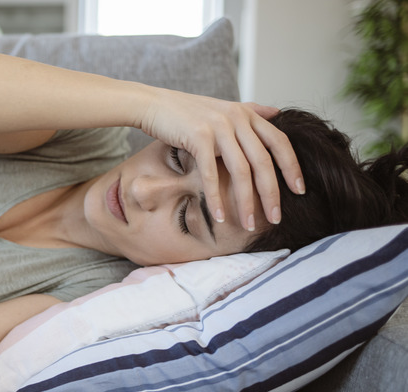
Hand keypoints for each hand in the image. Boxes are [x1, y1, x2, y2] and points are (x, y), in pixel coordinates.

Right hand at [140, 88, 304, 230]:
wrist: (153, 104)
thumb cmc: (186, 112)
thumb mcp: (223, 108)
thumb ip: (251, 111)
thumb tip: (277, 112)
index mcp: (246, 114)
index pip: (279, 142)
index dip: (292, 167)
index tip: (300, 191)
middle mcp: (237, 118)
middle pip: (263, 161)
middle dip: (272, 193)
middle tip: (277, 218)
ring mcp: (218, 127)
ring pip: (241, 171)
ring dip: (246, 202)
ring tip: (248, 225)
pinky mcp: (198, 136)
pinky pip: (211, 174)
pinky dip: (215, 198)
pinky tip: (218, 216)